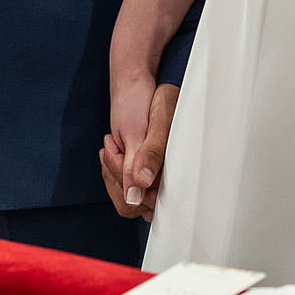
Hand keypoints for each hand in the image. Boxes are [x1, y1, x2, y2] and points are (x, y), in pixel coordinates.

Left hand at [101, 75, 178, 222]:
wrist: (146, 89)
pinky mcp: (149, 181)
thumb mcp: (155, 123)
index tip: (121, 146)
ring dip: (113, 173)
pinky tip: (115, 150)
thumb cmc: (156, 100)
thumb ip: (148, 157)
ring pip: (127, 201)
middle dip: (117, 173)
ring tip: (114, 144)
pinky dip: (113, 172)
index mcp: (181, 170)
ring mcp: (160, 184)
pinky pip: (126, 193)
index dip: (126, 177)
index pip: (145, 201)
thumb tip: (135, 196)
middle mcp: (172, 183)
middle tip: (115, 142)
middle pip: (133, 205)